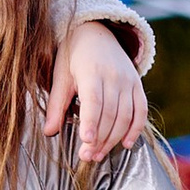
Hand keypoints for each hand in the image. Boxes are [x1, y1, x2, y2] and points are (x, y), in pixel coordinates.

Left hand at [47, 19, 144, 158]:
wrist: (96, 32)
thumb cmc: (73, 56)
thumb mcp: (60, 76)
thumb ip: (56, 104)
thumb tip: (48, 133)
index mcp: (91, 71)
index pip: (94, 101)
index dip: (91, 122)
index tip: (86, 141)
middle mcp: (114, 76)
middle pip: (110, 114)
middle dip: (99, 138)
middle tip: (87, 157)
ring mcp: (129, 81)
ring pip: (125, 116)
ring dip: (113, 138)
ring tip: (98, 154)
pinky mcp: (138, 85)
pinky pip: (141, 110)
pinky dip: (136, 129)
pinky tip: (125, 144)